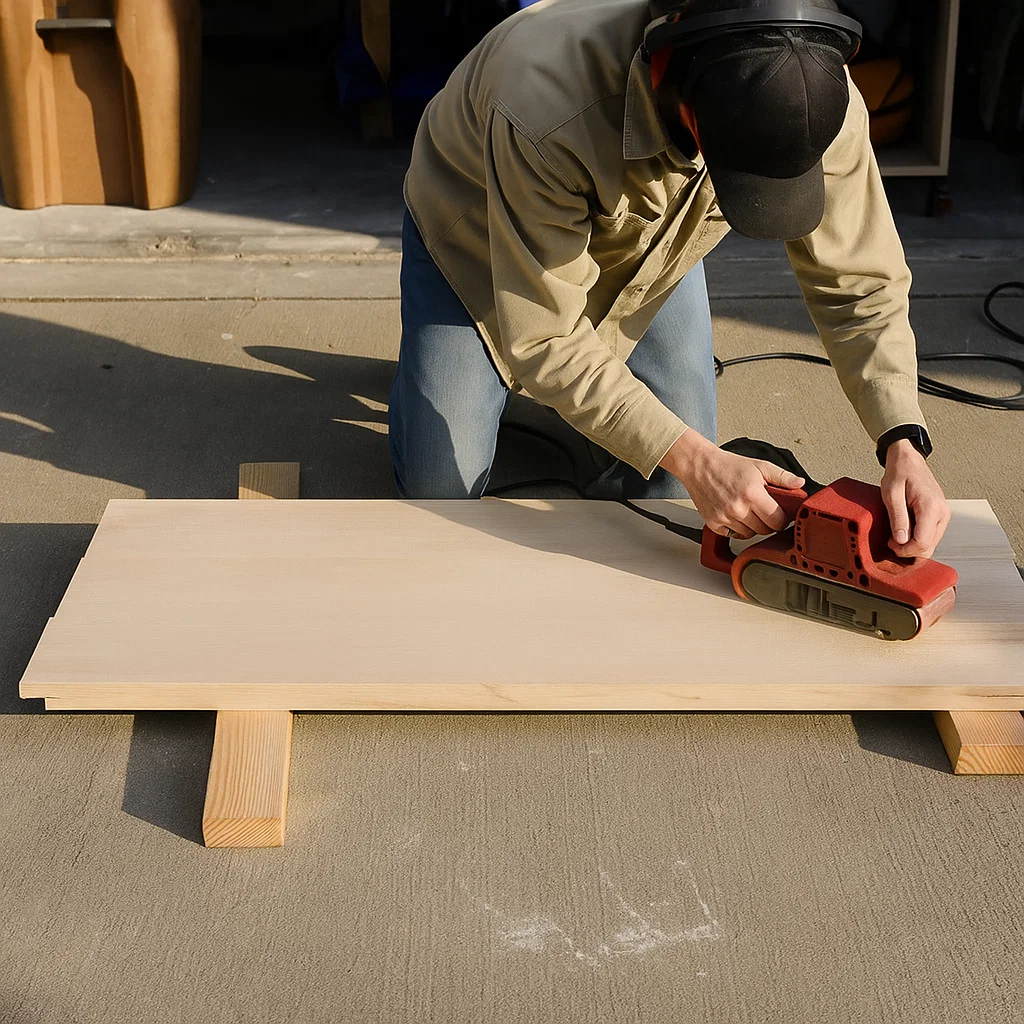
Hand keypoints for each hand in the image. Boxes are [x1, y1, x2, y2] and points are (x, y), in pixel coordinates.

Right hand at [659, 429, 804, 538]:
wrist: (700, 466)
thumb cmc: (728, 466)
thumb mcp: (759, 465)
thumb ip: (782, 477)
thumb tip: (800, 484)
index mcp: (753, 494)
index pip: (777, 522)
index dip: (782, 519)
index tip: (780, 514)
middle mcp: (738, 508)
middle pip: (765, 530)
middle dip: (768, 522)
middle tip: (764, 510)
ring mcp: (725, 517)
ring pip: (750, 535)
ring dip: (753, 526)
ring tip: (749, 511)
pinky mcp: (714, 523)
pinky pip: (733, 535)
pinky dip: (737, 529)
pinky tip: (736, 515)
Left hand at [881, 439, 949, 557]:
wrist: (909, 460)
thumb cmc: (899, 473)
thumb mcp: (891, 495)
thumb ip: (897, 518)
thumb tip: (901, 541)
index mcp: (931, 507)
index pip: (923, 542)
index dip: (905, 550)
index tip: (890, 545)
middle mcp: (943, 513)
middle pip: (929, 546)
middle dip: (909, 550)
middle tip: (890, 542)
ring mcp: (943, 515)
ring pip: (931, 544)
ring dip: (913, 546)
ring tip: (895, 536)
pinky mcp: (940, 516)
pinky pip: (930, 535)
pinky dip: (917, 539)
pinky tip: (904, 532)